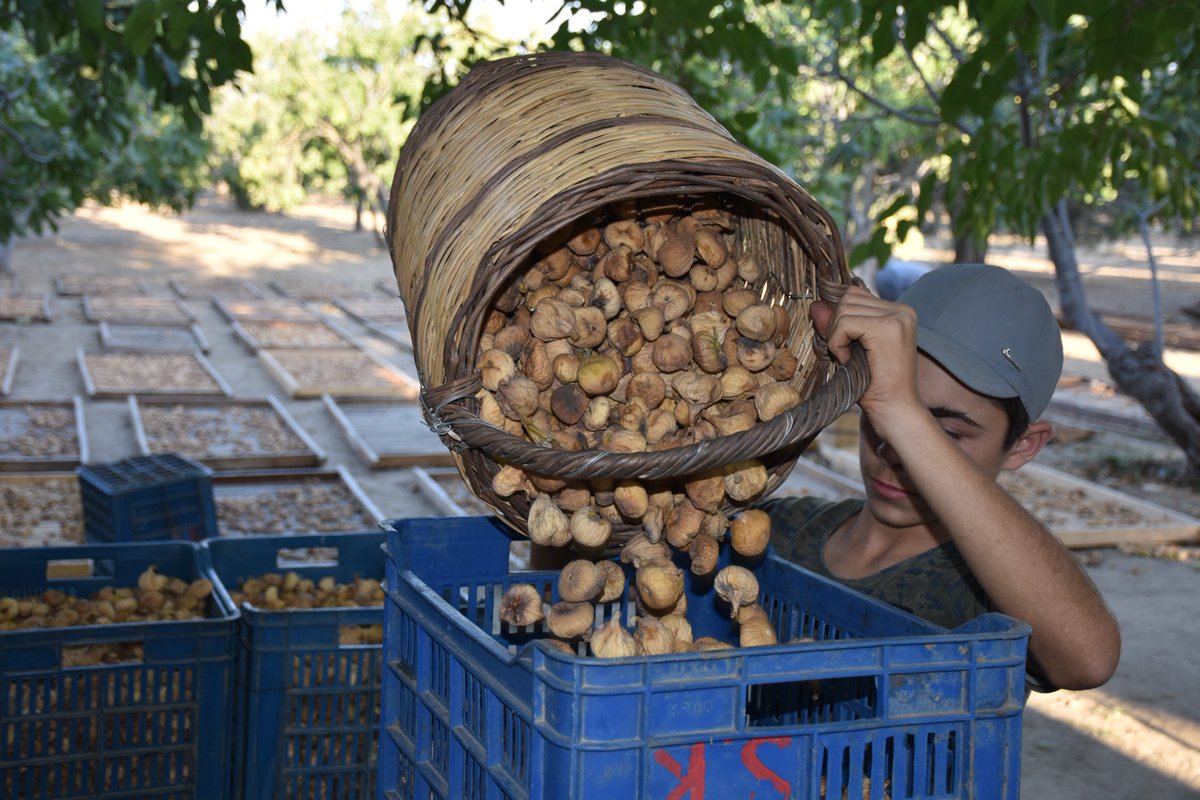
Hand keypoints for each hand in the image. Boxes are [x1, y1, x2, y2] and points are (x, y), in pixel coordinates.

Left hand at [811, 286, 922, 432]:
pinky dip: (838, 343)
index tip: (846, 346)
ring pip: (844, 309)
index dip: (840, 319)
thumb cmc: (874, 386)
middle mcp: (902, 310)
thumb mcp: (850, 349)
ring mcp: (898, 317)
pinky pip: (844, 323)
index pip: (855, 295)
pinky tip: (848, 360)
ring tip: (849, 358)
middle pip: (848, 298)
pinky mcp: (888, 328)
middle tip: (845, 354)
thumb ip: (836, 325)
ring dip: (837, 336)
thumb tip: (815, 304)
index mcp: (899, 311)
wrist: (895, 410)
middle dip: (836, 326)